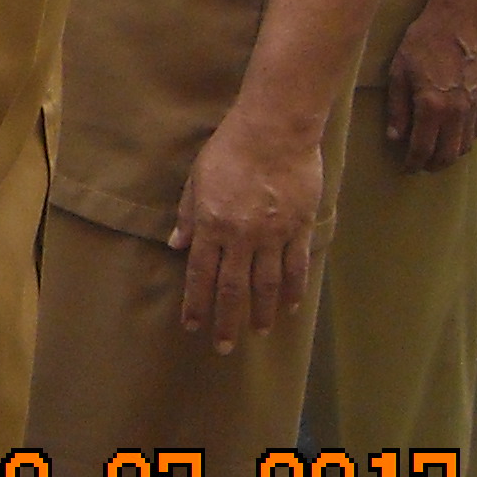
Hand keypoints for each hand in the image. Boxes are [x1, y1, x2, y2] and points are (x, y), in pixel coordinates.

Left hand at [170, 109, 321, 353]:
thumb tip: (177, 246)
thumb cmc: (230, 149)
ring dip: (262, 312)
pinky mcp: (299, 228)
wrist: (274, 130)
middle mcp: (241, 236)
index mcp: (212, 224)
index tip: (192, 326)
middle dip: (226, 320)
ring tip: (259, 332)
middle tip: (223, 347)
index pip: (200, 274)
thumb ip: (189, 215)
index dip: (196, 304)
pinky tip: (291, 307)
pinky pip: (297, 267)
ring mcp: (273, 235)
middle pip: (232, 288)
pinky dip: (294, 290)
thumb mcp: (198, 179)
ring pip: (267, 285)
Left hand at [383, 0, 476, 173]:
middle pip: (447, 154)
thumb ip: (397, 109)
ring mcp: (475, 106)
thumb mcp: (399, 73)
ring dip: (450, 155)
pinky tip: (454, 136)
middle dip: (432, 165)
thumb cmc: (421, 42)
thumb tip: (395, 138)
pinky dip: (466, 139)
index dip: (413, 163)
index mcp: (431, 106)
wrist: (457, 20)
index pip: (422, 148)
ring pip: (465, 146)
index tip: (406, 168)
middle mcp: (457, 111)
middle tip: (420, 165)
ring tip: (436, 153)